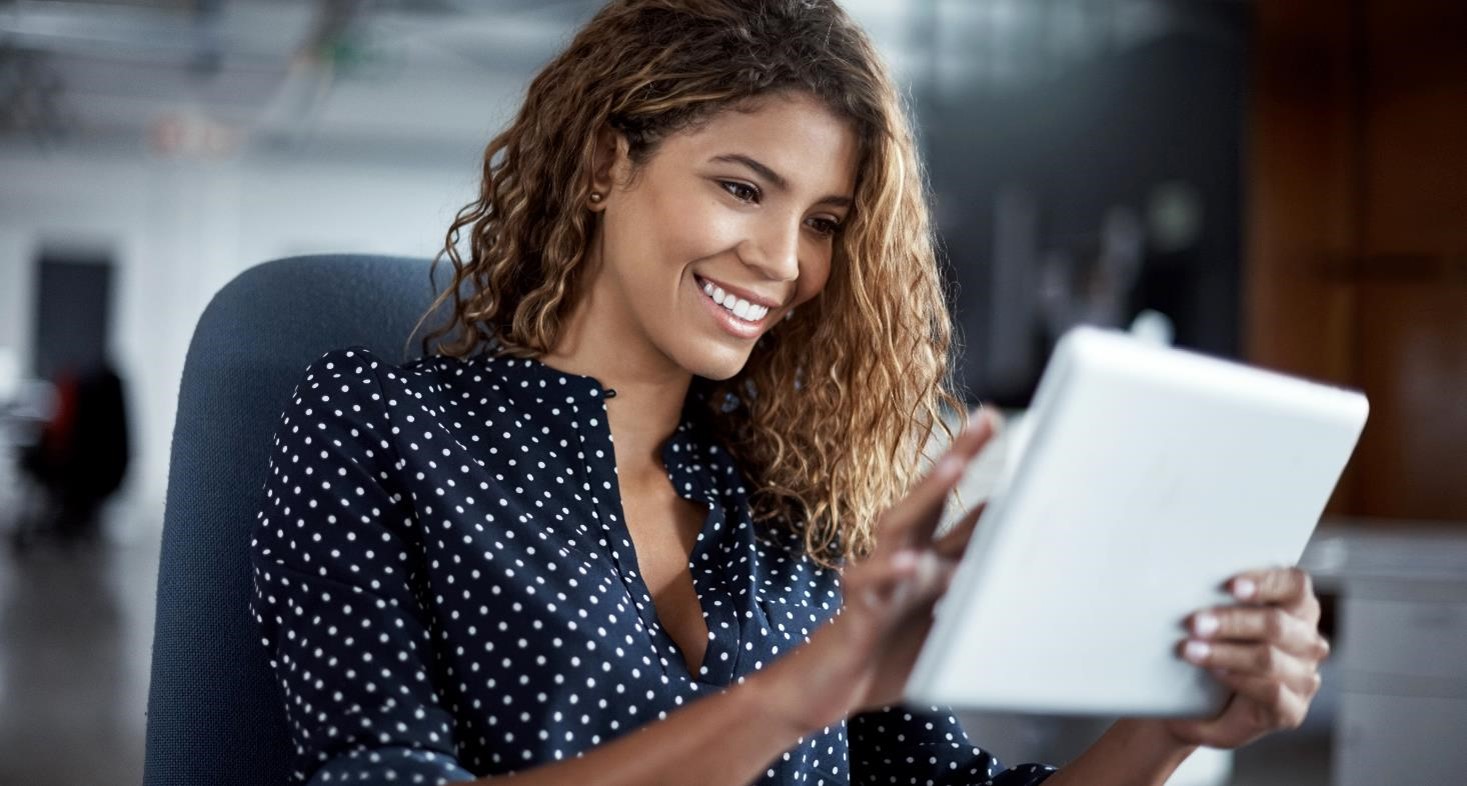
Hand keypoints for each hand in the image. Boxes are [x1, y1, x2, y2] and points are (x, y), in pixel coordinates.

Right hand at [756, 408, 999, 732]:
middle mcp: (901, 558)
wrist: (828, 690)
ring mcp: (877, 580)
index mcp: (925, 559)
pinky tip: (910, 562)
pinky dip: (889, 573)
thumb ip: (965, 574)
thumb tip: (1006, 542)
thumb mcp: (939, 611)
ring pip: (900, 527)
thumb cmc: (884, 649)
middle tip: (985, 422)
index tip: (998, 423)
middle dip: (957, 457)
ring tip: (954, 467)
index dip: (979, 471)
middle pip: (930, 499)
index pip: (958, 508)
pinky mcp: (858, 611)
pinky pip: (871, 586)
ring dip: (927, 496)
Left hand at [1161, 566, 1331, 748]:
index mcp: (1296, 608)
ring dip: (1225, 652)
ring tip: (1191, 649)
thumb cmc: (1215, 649)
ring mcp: (1303, 677)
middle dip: (1231, 621)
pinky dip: (1239, 679)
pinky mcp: (1293, 709)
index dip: (1266, 582)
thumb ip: (1217, 598)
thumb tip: (1187, 578)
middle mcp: (1306, 641)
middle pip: (1276, 623)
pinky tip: (1216, 673)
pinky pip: (1271, 692)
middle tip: (1194, 623)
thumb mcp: (1218, 620)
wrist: (1204, 706)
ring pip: (1268, 658)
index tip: (1230, 586)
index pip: (1295, 586)